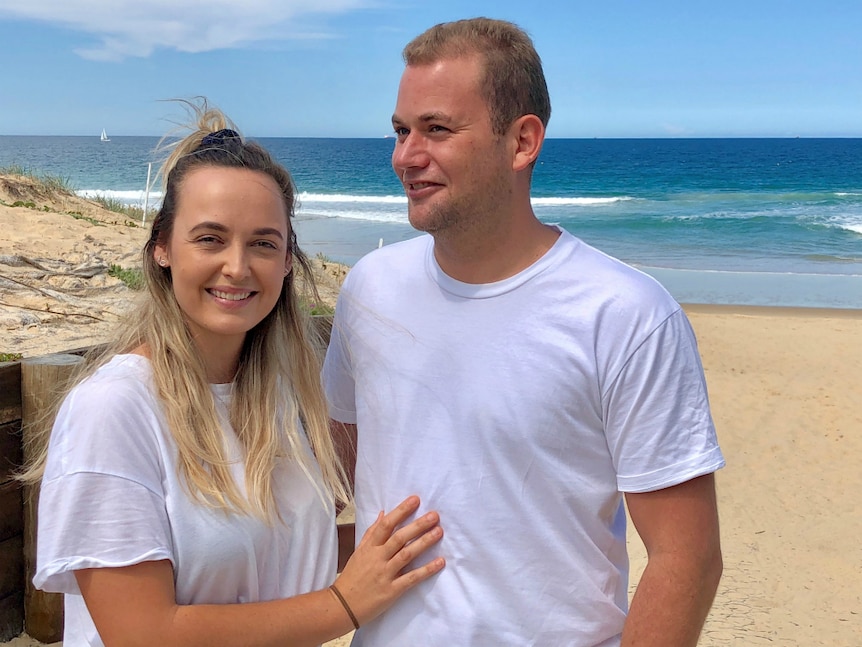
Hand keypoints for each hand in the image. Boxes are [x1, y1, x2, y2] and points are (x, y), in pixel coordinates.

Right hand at [332, 495, 443, 626]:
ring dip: (424, 542)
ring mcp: (384, 574)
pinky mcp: (391, 591)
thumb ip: (371, 533)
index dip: (401, 511)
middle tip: (434, 515)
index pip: (386, 525)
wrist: (342, 606)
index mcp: (369, 547)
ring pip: (406, 555)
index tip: (415, 500)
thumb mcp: (358, 552)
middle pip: (399, 538)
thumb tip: (383, 513)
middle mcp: (377, 558)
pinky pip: (411, 578)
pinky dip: (426, 570)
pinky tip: (440, 562)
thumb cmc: (351, 577)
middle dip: (418, 525)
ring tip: (439, 532)